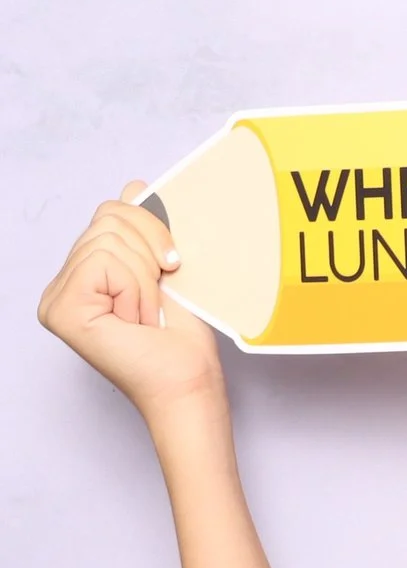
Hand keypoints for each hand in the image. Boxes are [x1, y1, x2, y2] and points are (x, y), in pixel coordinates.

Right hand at [35, 184, 224, 420]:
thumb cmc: (183, 338)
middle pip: (108, 219)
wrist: (189, 381)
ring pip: (109, 239)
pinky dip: (133, 286)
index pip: (111, 213)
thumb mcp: (166, 268)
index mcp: (86, 272)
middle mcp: (62, 283)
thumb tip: (134, 186)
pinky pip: (103, 260)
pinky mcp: (60, 307)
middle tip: (156, 299)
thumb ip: (145, 229)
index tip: (169, 270)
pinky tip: (134, 318)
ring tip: (146, 313)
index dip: (152, 233)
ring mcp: (56, 297)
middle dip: (149, 254)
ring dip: (144, 278)